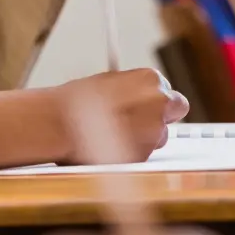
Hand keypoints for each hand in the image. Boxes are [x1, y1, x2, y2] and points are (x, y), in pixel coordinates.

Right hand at [49, 69, 188, 163]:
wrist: (59, 123)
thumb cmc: (76, 101)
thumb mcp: (108, 83)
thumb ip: (132, 91)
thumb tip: (136, 98)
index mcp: (151, 79)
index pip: (169, 92)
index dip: (157, 102)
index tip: (146, 106)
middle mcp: (159, 103)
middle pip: (175, 112)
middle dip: (160, 117)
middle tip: (139, 122)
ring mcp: (154, 131)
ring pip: (158, 137)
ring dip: (144, 137)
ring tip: (113, 136)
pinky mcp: (143, 155)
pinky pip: (143, 155)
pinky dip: (130, 154)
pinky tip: (108, 148)